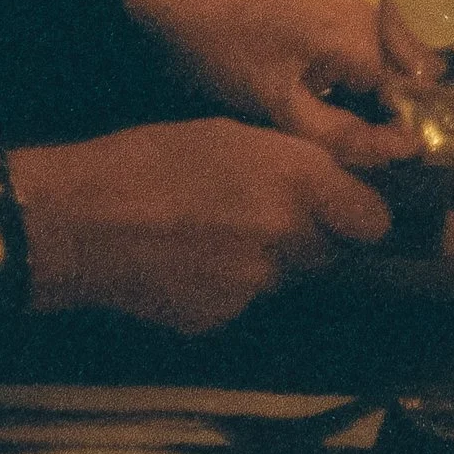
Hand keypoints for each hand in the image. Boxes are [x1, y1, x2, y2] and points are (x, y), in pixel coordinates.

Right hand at [8, 118, 391, 335]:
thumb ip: (293, 163)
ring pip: (285, 276)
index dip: (365, 216)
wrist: (80, 222)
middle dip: (314, 235)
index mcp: (298, 182)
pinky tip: (192, 262)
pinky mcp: (220, 319)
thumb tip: (332, 185)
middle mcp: (288, 238)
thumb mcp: (234, 134)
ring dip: (271, 259)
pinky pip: (243, 299)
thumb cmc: (154, 157)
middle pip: (329, 252)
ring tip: (221, 232)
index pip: (373, 221)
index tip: (352, 208)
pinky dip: (230, 283)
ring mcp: (255, 286)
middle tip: (273, 212)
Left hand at [120, 0, 417, 170]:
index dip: (415, 144)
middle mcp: (374, 21)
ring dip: (386, 111)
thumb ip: (343, 135)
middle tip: (374, 172)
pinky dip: (367, 93)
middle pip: (418, 83)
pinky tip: (340, 125)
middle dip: (405, 126)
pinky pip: (372, 60)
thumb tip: (405, 155)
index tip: (399, 185)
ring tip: (357, 156)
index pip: (423, 101)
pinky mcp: (334, 19)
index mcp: (367, 40)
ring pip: (396, 72)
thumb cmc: (227, 51)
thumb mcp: (280, 105)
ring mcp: (355, 14)